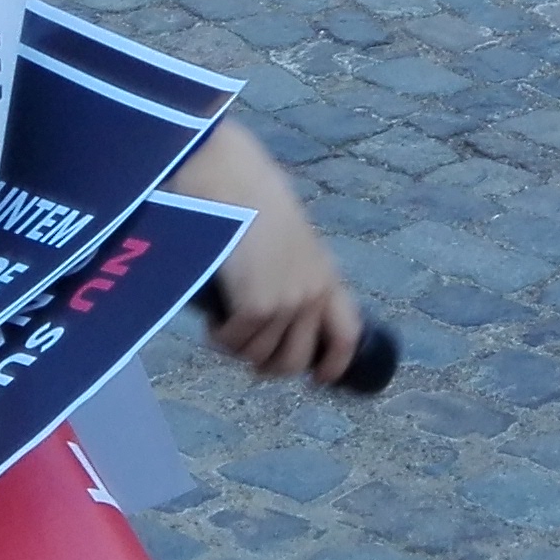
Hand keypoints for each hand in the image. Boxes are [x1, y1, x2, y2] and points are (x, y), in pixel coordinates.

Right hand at [202, 191, 364, 386]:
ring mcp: (288, 303)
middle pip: (294, 361)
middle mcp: (313, 294)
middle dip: (267, 365)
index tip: (318, 378)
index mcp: (326, 276)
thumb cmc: (253, 200)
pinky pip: (234, 342)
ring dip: (237, 346)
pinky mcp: (258, 306)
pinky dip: (219, 336)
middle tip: (245, 352)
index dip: (334, 363)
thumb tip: (280, 315)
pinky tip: (212, 316)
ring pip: (258, 356)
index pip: (347, 335)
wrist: (234, 181)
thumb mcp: (290, 240)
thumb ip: (294, 273)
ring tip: (224, 321)